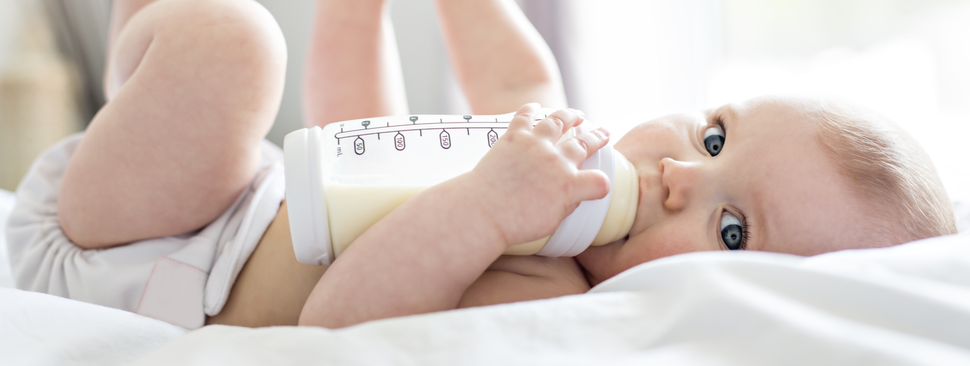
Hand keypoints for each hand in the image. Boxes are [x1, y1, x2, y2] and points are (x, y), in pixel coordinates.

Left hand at [467, 103, 611, 246]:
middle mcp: (557, 161)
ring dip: (570, 116)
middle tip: (604, 133)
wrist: (486, 211)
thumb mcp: (551, 222)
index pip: (598, 182)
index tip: (600, 184)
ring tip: (578, 114)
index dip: (602, 183)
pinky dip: (531, 110)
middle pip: (584, 144)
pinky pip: (525, 117)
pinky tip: (536, 106)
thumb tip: (571, 196)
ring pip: (558, 122)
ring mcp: (536, 145)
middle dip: (597, 138)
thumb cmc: (516, 223)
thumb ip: (565, 205)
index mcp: (570, 185)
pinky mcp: (514, 137)